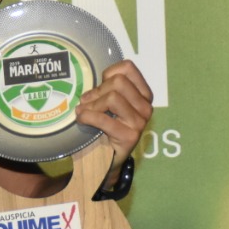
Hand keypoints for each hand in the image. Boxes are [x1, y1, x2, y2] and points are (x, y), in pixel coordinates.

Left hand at [75, 60, 153, 186]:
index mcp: (142, 94)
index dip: (107, 74)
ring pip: (112, 97)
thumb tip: (88, 85)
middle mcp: (146, 106)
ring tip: (83, 112)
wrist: (105, 159)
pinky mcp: (130, 136)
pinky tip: (82, 120)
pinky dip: (87, 117)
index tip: (98, 87)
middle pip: (118, 82)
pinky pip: (103, 119)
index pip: (127, 68)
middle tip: (86, 103)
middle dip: (97, 91)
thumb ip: (104, 90)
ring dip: (91, 105)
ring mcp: (140, 121)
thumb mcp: (106, 105)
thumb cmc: (103, 129)